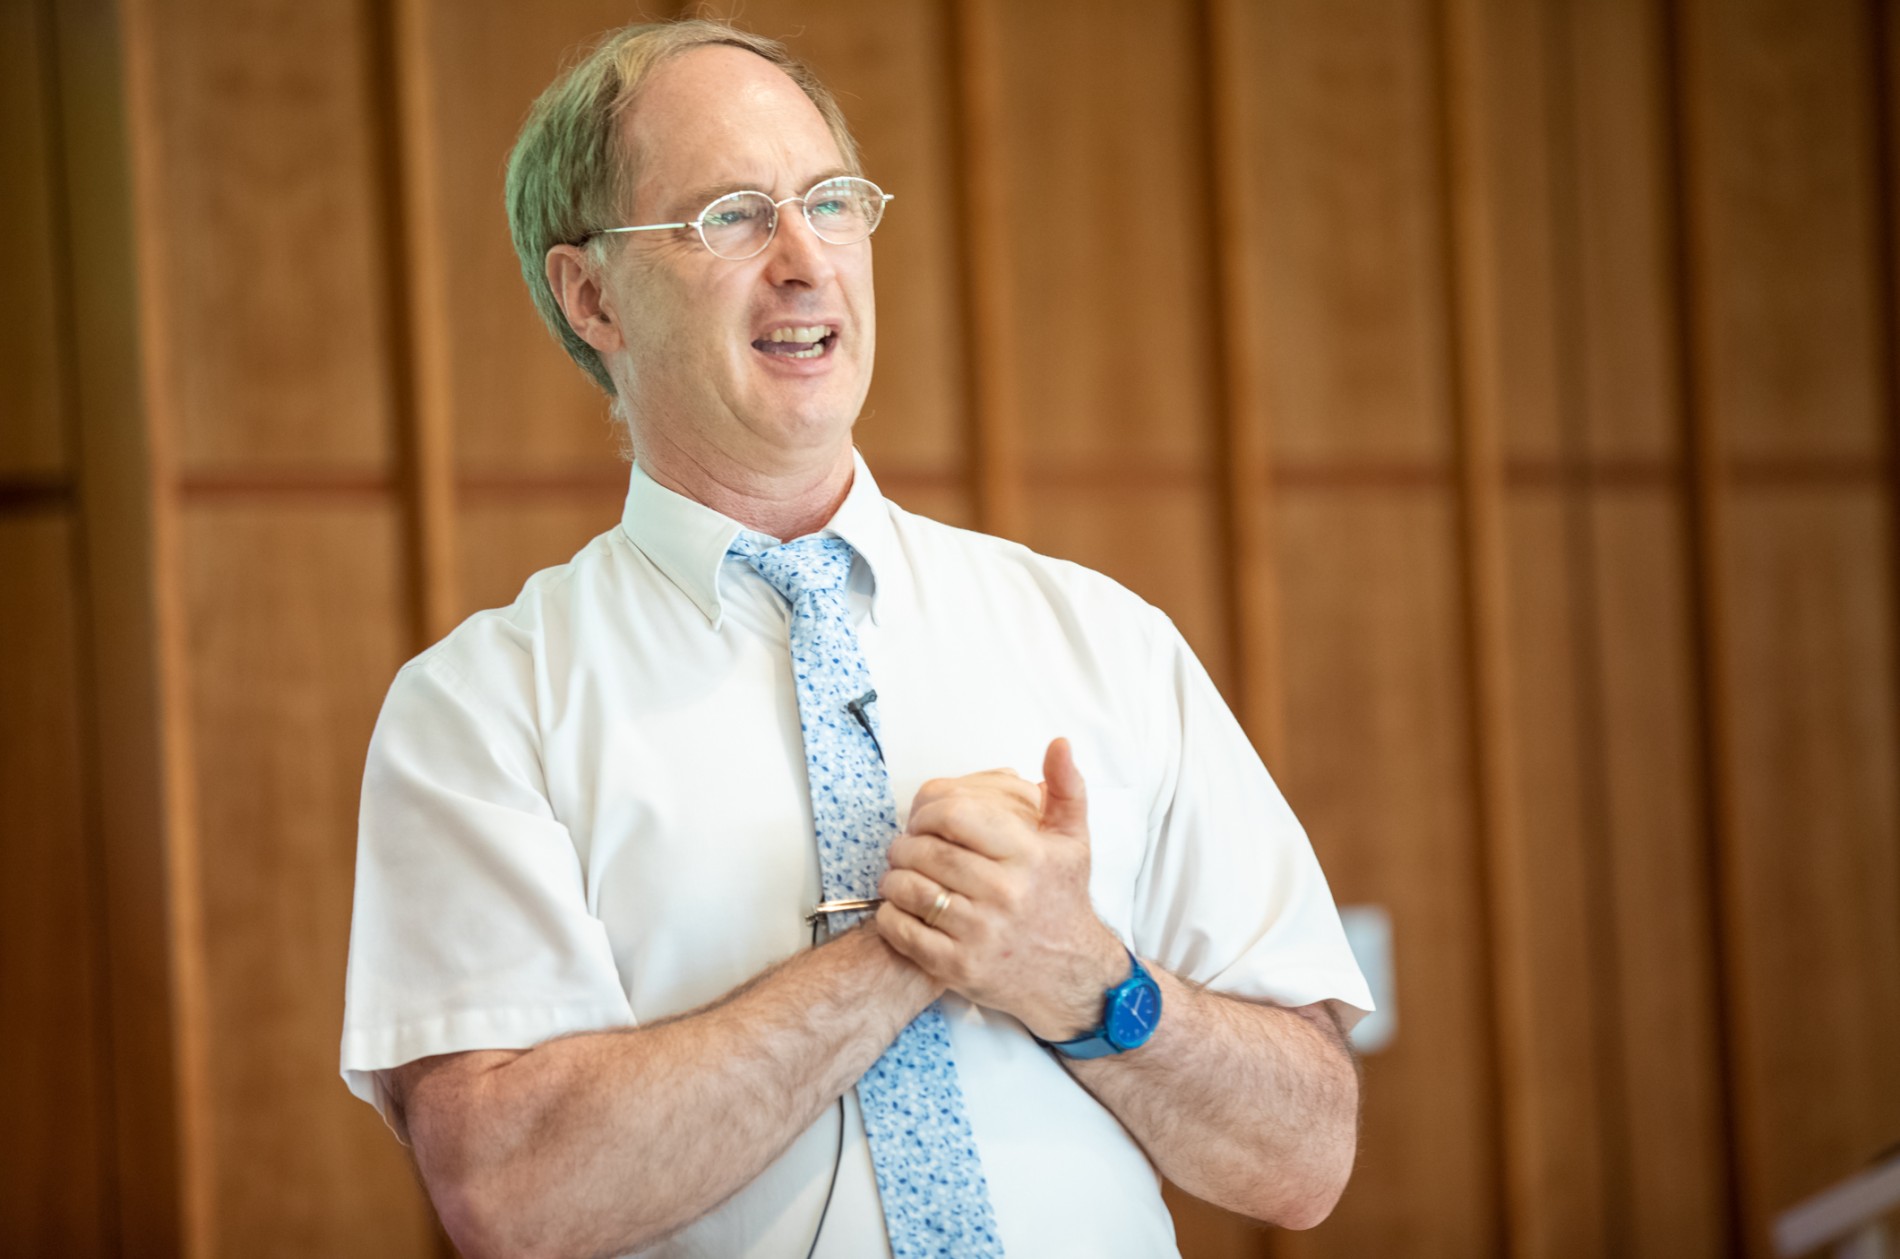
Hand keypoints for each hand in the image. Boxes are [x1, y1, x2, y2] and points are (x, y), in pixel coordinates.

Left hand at [875, 738, 1127, 1040]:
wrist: (1072, 975)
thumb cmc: (1063, 901)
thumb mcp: (1072, 842)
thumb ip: (1065, 789)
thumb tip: (1059, 743)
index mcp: (1027, 855)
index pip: (955, 815)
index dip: (927, 812)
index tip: (925, 821)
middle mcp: (1005, 893)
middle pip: (925, 851)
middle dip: (904, 845)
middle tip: (905, 848)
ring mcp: (980, 933)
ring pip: (909, 889)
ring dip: (893, 878)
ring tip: (900, 876)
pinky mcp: (959, 967)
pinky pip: (903, 931)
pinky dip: (890, 916)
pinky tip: (900, 909)